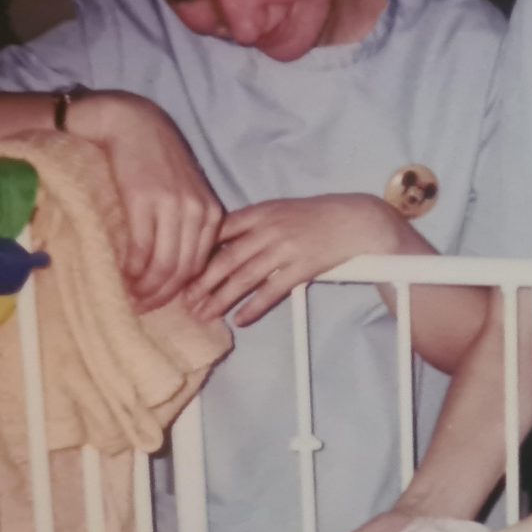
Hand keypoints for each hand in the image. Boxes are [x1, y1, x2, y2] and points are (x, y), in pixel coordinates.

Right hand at [74, 92, 223, 312]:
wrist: (132, 125)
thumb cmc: (157, 160)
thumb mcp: (185, 191)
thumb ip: (189, 223)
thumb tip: (180, 262)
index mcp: (212, 213)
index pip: (201, 264)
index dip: (183, 289)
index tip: (165, 302)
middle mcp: (197, 213)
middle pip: (184, 270)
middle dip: (163, 295)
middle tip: (144, 308)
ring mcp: (172, 208)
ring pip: (164, 264)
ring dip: (147, 287)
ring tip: (132, 298)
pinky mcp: (145, 203)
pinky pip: (142, 249)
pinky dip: (133, 270)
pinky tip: (124, 277)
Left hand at [185, 194, 401, 326]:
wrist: (354, 220)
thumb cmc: (315, 216)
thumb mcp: (279, 211)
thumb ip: (250, 225)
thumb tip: (218, 243)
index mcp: (259, 212)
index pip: (217, 232)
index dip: (195, 252)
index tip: (177, 270)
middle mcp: (268, 229)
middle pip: (225, 259)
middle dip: (200, 282)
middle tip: (183, 301)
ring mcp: (285, 248)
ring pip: (244, 277)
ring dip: (221, 299)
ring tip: (204, 315)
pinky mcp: (303, 267)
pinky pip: (272, 290)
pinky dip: (254, 306)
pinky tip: (240, 320)